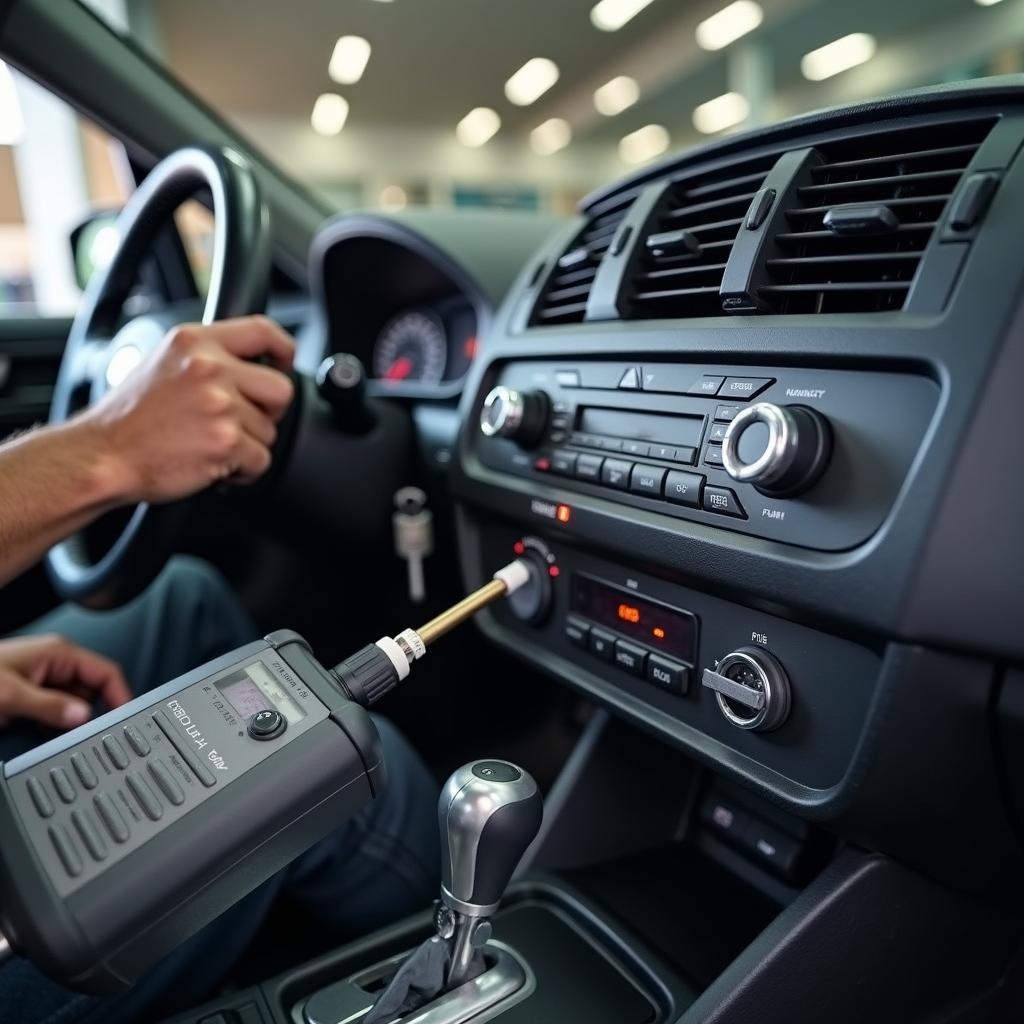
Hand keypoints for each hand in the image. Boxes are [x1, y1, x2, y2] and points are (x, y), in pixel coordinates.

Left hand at [0, 635, 131, 729]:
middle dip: (85, 713)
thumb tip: (83, 716)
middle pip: (92, 691)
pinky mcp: (34, 689)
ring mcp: (46, 675)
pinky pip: (58, 707)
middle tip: (76, 732)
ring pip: (74, 702)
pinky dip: (53, 721)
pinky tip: (36, 727)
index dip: (120, 695)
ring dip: (64, 718)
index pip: (107, 672)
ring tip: (43, 727)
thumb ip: (49, 706)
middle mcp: (56, 662)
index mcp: (60, 653)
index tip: (126, 718)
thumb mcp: (10, 694)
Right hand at [79, 316, 295, 504]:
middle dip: (268, 412)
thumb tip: (252, 362)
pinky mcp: (226, 441)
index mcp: (194, 341)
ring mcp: (220, 404)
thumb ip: (206, 357)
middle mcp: (210, 367)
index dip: (284, 350)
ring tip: (210, 444)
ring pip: (270, 430)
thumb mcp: (163, 363)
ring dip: (248, 445)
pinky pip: (261, 459)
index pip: (262, 330)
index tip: (284, 364)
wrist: (102, 457)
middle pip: (280, 389)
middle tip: (242, 423)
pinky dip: (244, 470)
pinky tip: (215, 464)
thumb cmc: (129, 420)